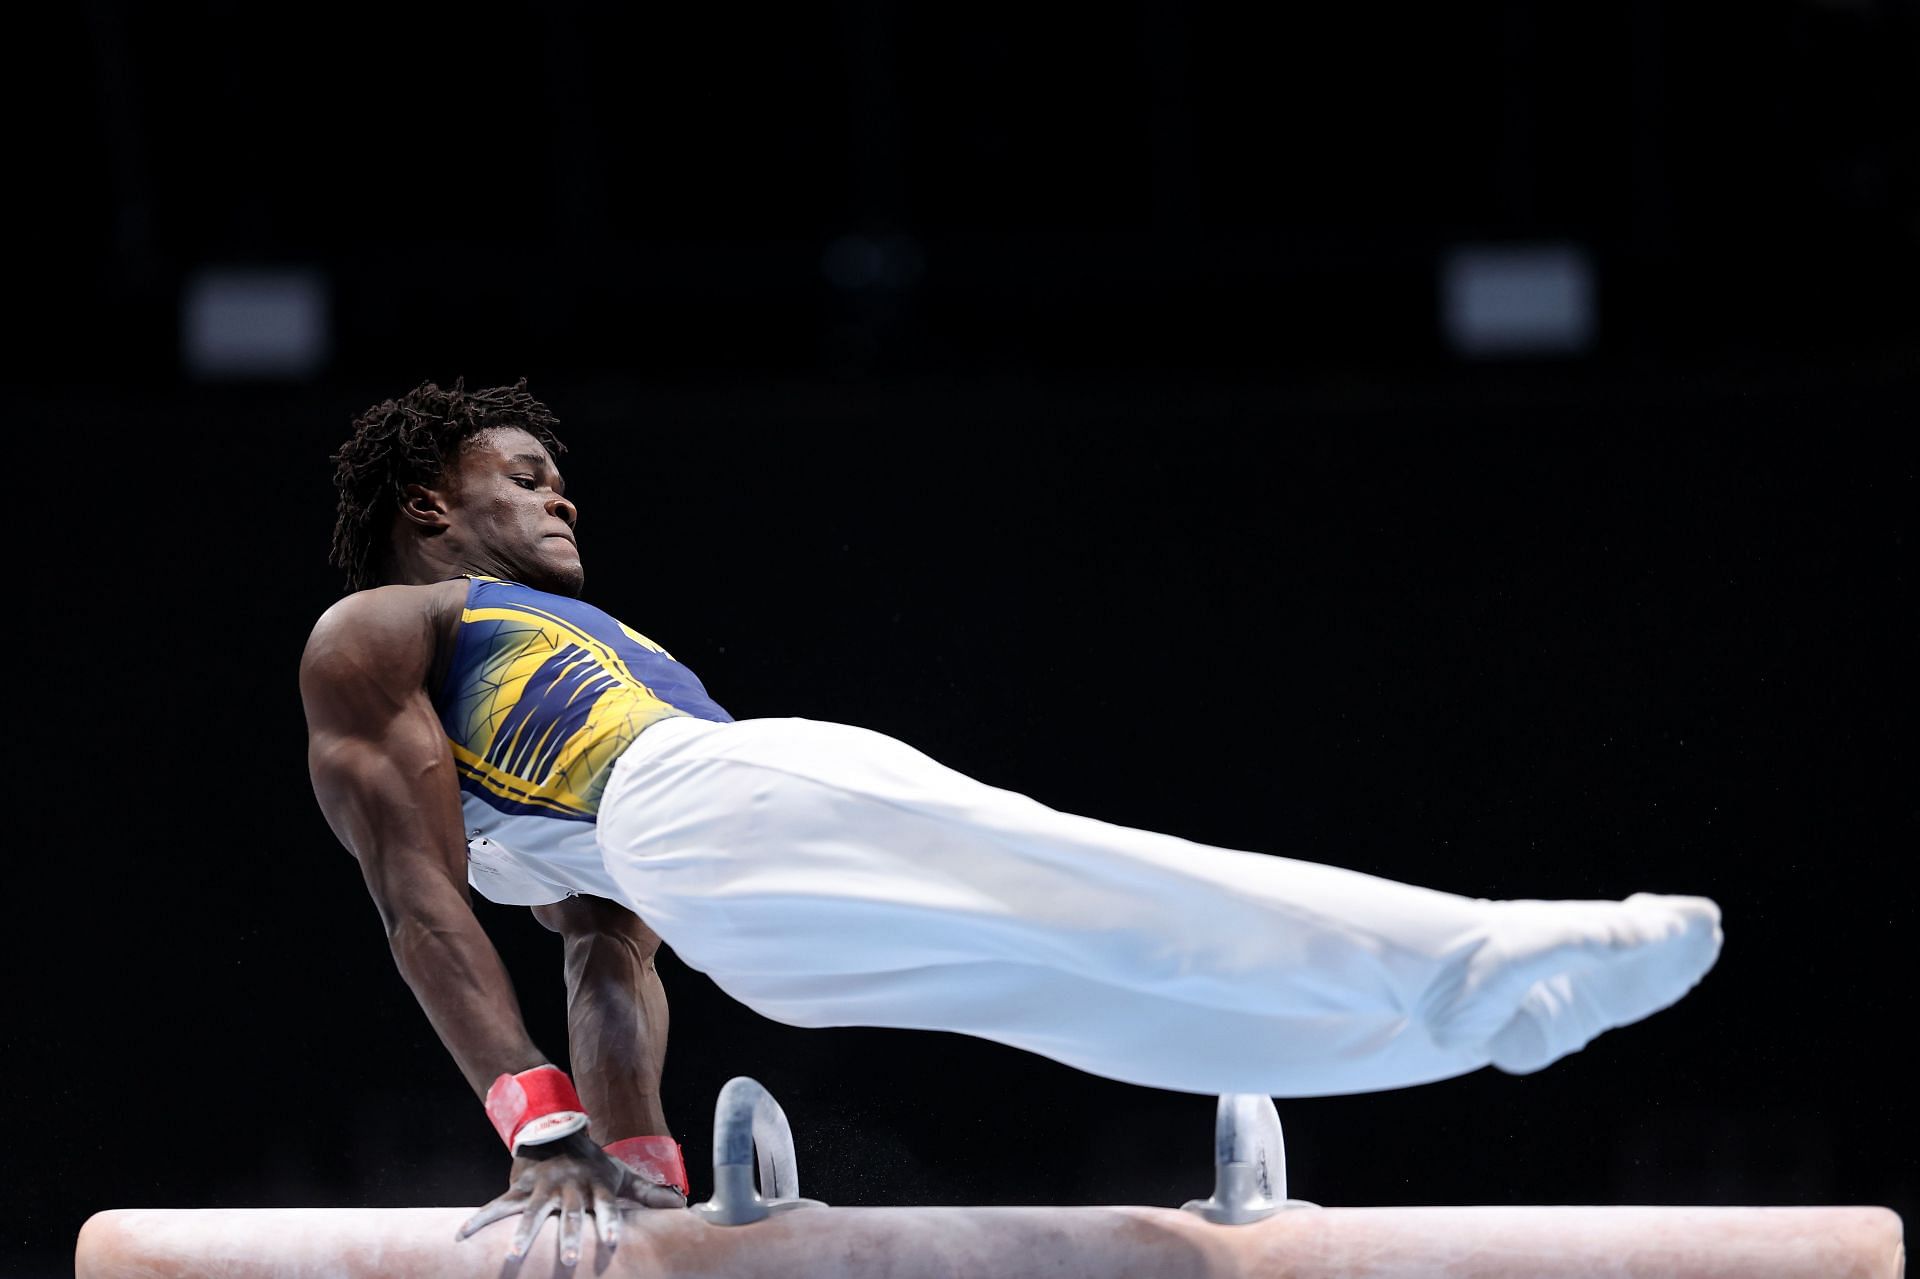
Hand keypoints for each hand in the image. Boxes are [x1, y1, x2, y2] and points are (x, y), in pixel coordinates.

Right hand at [456, 1128, 687, 1262]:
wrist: (559, 1132)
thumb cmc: (595, 1163)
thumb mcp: (623, 1174)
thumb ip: (650, 1193)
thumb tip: (682, 1208)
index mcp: (597, 1185)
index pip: (607, 1206)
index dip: (609, 1224)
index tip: (610, 1245)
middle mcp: (570, 1186)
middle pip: (569, 1214)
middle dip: (568, 1236)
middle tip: (568, 1261)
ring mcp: (542, 1187)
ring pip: (530, 1212)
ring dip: (522, 1235)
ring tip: (513, 1259)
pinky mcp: (519, 1187)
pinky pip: (497, 1206)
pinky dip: (479, 1221)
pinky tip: (461, 1239)